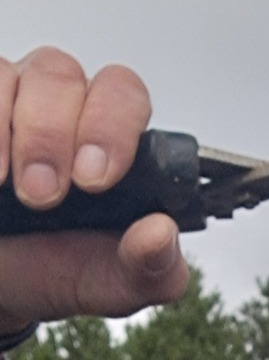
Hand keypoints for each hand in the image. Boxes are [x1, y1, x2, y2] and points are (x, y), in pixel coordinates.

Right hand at [0, 47, 187, 332]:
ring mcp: (14, 99)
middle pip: (63, 76)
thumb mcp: (114, 283)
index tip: (94, 180)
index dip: (111, 126)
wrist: (6, 282)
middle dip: (52, 134)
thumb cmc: (62, 267)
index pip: (124, 95)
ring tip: (6, 185)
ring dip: (13, 132)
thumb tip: (161, 232)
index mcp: (112, 137)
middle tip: (43, 194)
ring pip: (16, 76)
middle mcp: (64, 106)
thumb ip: (153, 267)